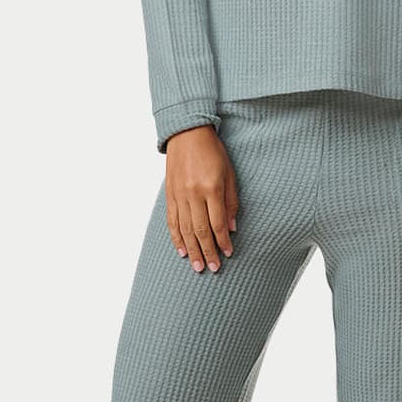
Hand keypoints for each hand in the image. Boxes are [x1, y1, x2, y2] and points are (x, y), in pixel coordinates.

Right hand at [163, 125, 238, 272]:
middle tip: (212, 268)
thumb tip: (231, 228)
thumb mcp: (229, 173)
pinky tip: (181, 250)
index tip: (227, 254)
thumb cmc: (213, 152)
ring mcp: (179, 195)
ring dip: (191, 250)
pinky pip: (172, 221)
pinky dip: (176, 237)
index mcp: (211, 188)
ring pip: (184, 229)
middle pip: (200, 230)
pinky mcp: (169, 194)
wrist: (187, 133)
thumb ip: (231, 201)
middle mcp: (193, 194)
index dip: (222, 241)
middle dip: (207, 251)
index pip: (217, 222)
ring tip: (197, 266)